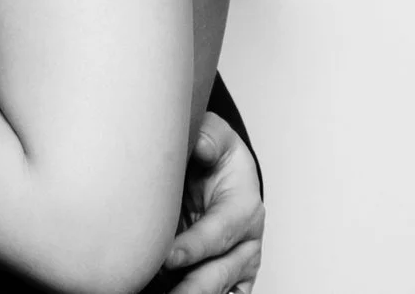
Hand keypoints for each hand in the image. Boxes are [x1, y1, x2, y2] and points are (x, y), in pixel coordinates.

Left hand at [161, 112, 263, 293]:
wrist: (220, 176)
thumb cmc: (217, 158)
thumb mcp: (215, 137)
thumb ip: (209, 137)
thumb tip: (201, 145)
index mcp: (244, 208)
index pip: (219, 232)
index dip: (195, 247)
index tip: (169, 257)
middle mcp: (247, 243)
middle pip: (220, 272)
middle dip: (193, 286)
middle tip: (168, 293)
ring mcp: (238, 266)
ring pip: (217, 289)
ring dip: (191, 293)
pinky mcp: (230, 281)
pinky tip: (171, 293)